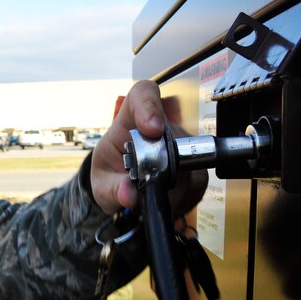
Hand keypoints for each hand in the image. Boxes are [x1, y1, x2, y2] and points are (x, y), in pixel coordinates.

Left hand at [90, 80, 207, 214]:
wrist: (122, 188)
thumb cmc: (110, 175)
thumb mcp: (102, 185)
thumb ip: (113, 189)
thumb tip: (129, 195)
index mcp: (128, 123)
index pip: (142, 94)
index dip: (150, 106)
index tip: (153, 129)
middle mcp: (159, 129)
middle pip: (173, 138)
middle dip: (164, 170)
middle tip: (150, 191)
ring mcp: (180, 146)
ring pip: (191, 164)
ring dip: (175, 190)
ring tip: (156, 201)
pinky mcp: (194, 165)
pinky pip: (198, 181)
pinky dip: (184, 199)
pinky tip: (169, 204)